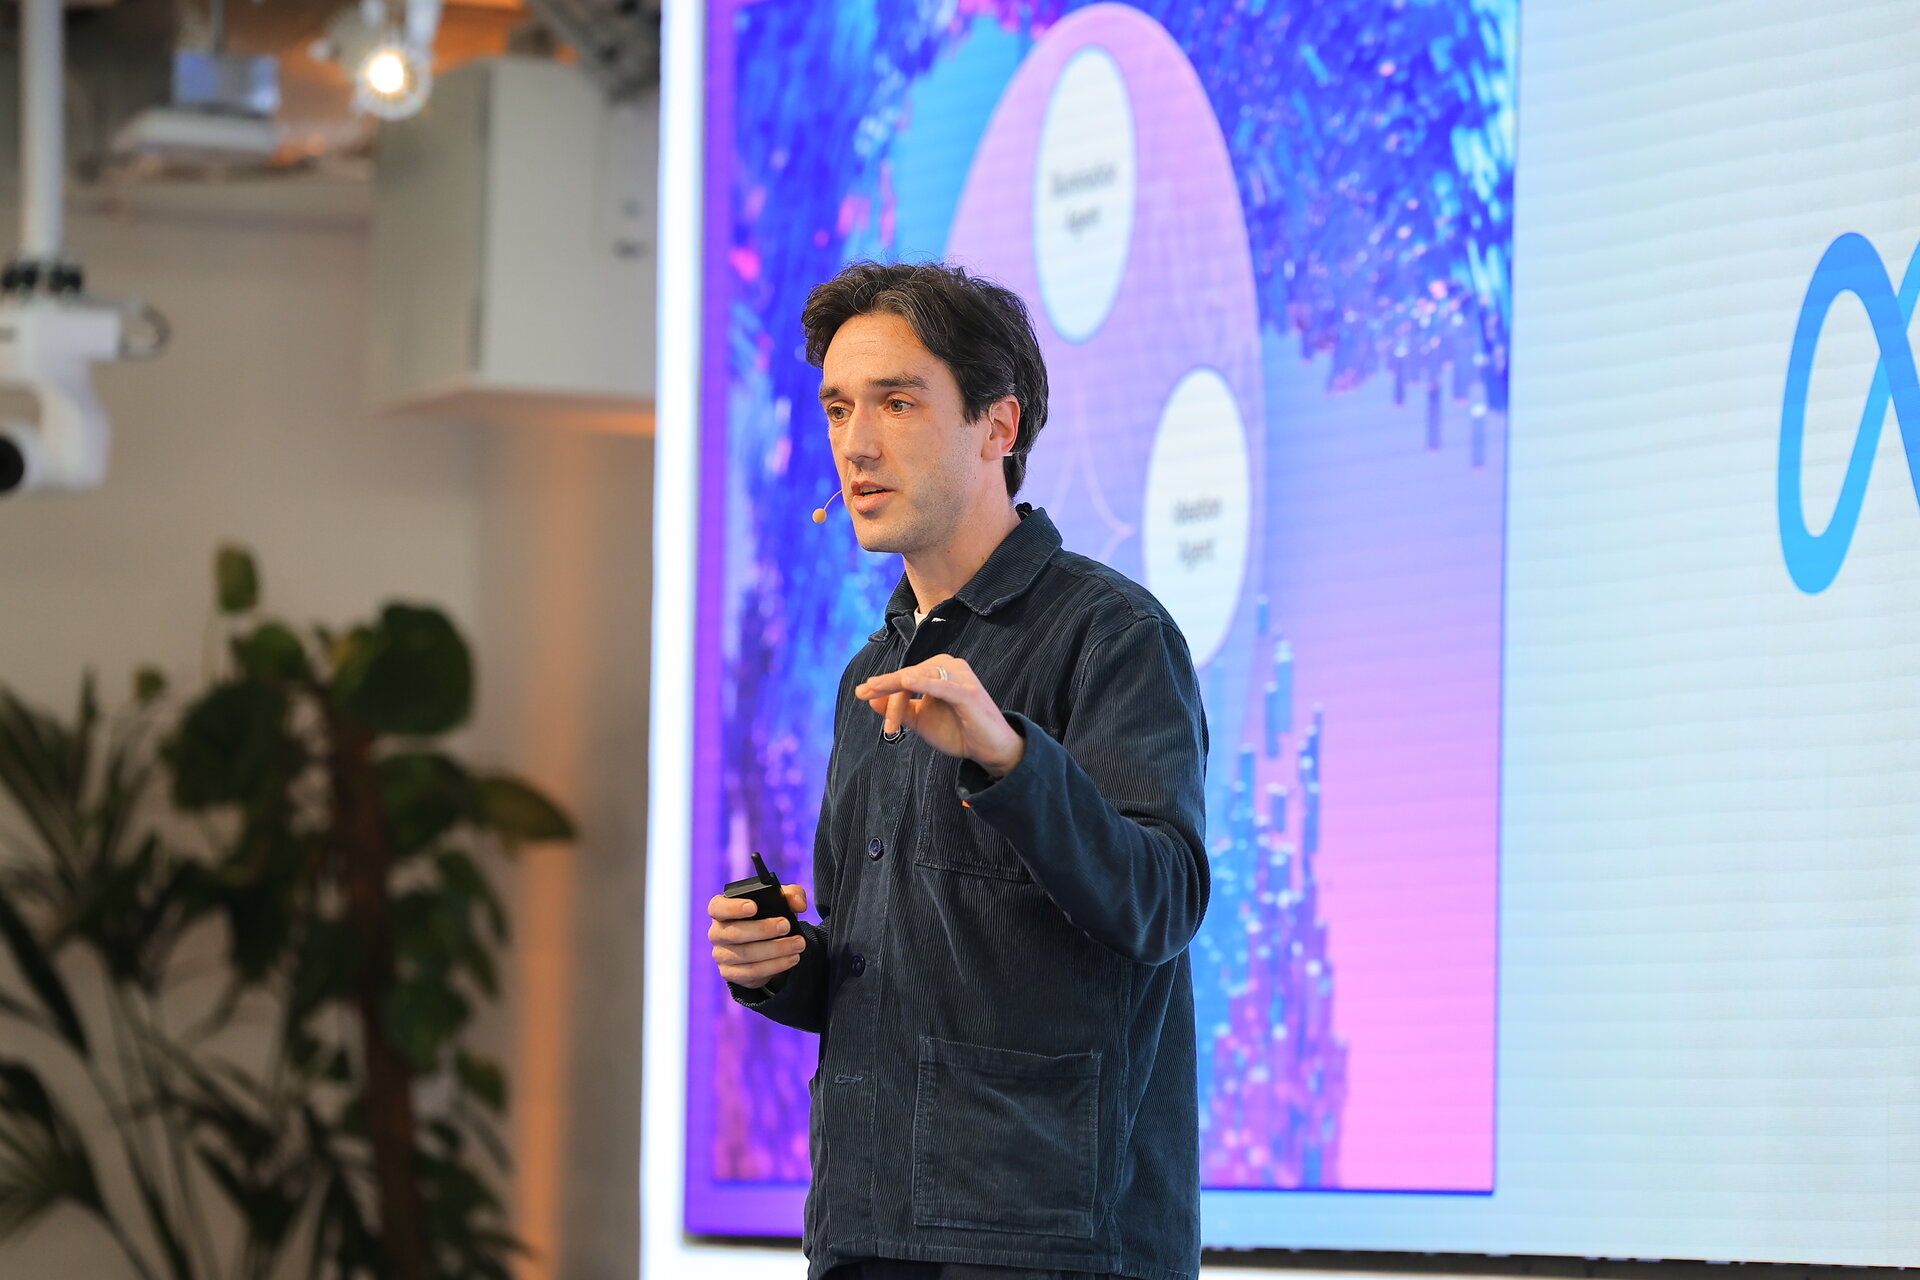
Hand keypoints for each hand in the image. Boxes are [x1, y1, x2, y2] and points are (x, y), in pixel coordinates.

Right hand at [707, 883, 808, 988]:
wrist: (766, 947)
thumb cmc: (768, 917)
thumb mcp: (780, 902)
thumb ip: (791, 895)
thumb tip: (799, 904)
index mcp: (721, 911)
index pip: (717, 907)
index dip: (733, 907)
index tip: (753, 906)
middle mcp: (717, 933)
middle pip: (735, 933)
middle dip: (763, 929)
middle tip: (786, 926)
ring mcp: (721, 955)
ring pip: (746, 954)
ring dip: (776, 950)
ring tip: (797, 944)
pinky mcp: (731, 973)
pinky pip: (752, 972)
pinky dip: (775, 966)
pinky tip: (791, 959)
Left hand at [853, 653, 1024, 776]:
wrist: (989, 750)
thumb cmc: (958, 731)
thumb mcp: (921, 720)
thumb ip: (899, 708)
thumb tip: (870, 698)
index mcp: (937, 670)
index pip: (904, 677)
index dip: (884, 691)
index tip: (863, 699)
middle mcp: (949, 666)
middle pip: (909, 674)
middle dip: (886, 689)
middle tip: (863, 694)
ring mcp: (960, 677)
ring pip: (920, 677)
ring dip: (898, 695)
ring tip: (879, 701)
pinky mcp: (968, 692)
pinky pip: (942, 686)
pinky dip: (924, 683)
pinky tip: (906, 681)